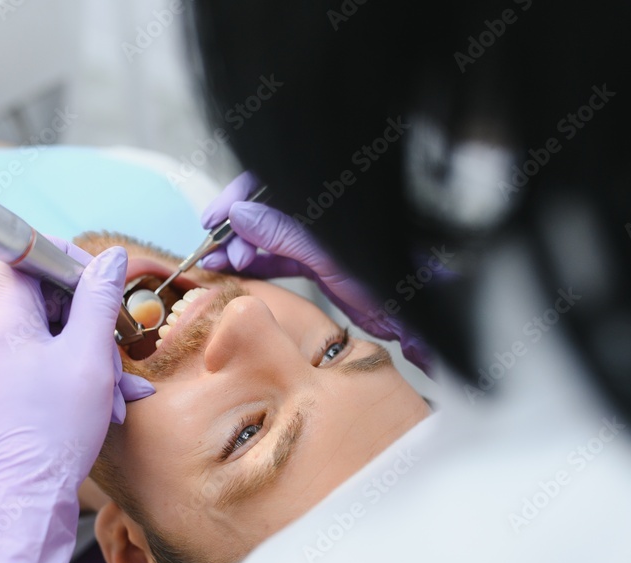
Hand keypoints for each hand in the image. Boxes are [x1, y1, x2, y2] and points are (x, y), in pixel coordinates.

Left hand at [0, 236, 152, 562]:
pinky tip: (110, 402)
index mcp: (1, 319)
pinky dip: (78, 373)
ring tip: (118, 391)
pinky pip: (45, 361)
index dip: (64, 259)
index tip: (99, 282)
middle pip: (44, 298)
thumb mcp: (90, 355)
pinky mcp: (3, 386)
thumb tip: (110, 257)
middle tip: (119, 347)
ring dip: (92, 354)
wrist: (26, 495)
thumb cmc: (56, 427)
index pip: (23, 257)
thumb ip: (100, 299)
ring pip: (51, 334)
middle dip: (91, 319)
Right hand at [201, 172, 432, 371]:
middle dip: (235, 229)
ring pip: (267, 235)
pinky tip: (236, 271)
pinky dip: (257, 265)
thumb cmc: (388, 279)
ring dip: (241, 249)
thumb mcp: (329, 257)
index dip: (236, 196)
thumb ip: (284, 234)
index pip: (268, 181)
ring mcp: (317, 238)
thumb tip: (240, 213)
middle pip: (263, 209)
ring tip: (220, 265)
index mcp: (325, 198)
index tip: (214, 219)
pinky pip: (278, 258)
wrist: (415, 312)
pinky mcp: (317, 262)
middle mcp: (318, 214)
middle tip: (219, 254)